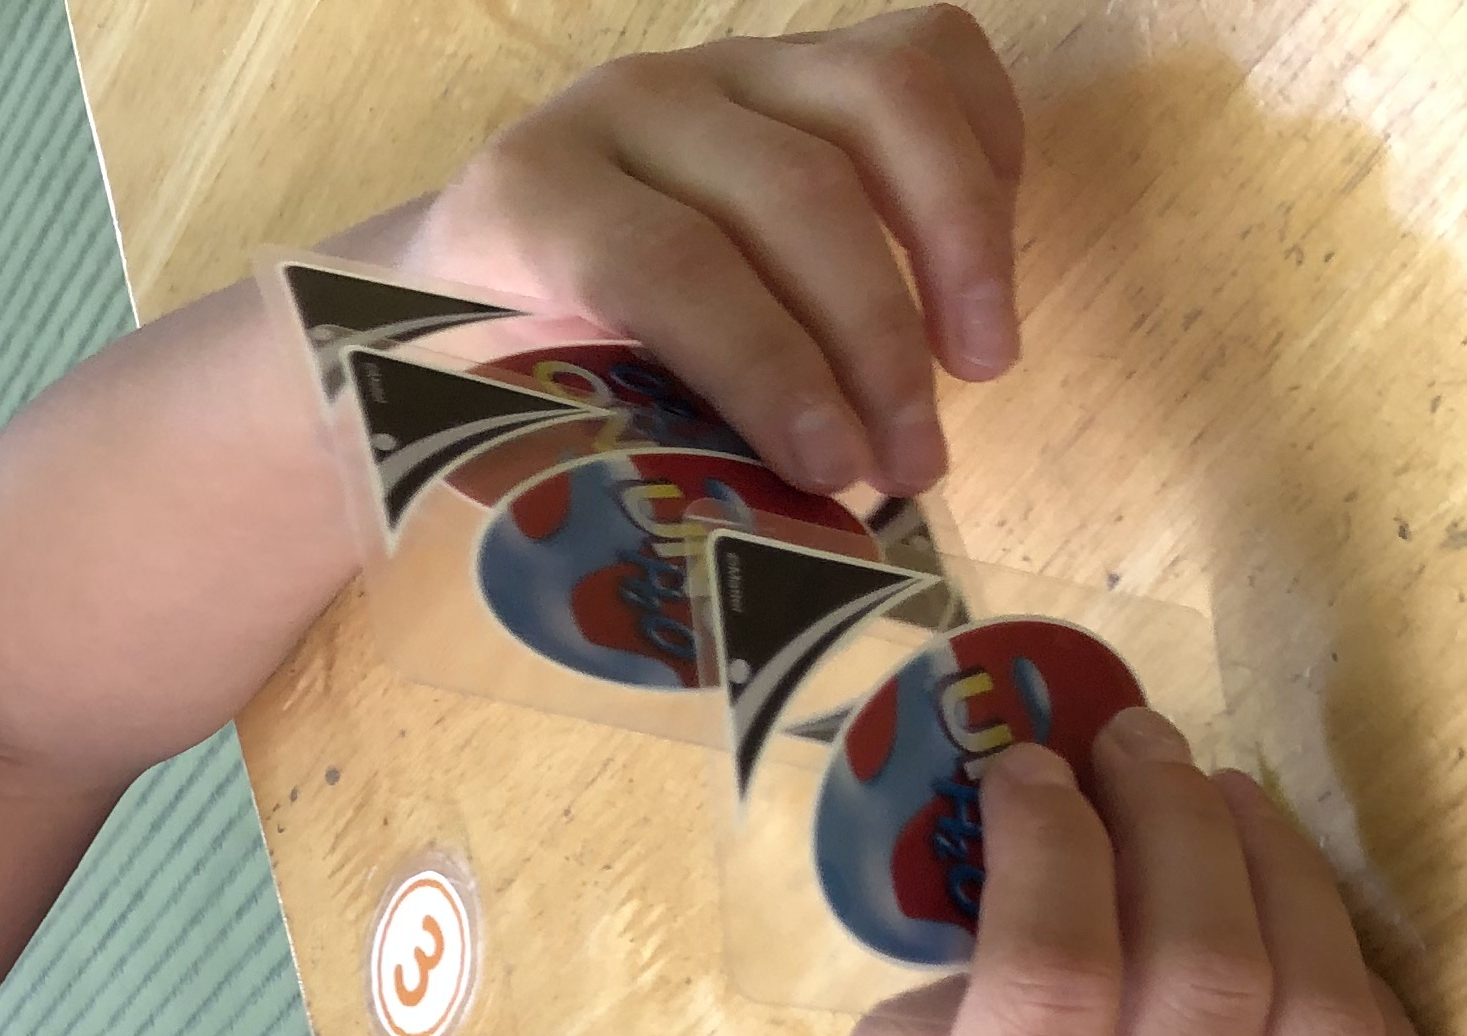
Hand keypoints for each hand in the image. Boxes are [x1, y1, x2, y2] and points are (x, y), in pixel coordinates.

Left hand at [406, 6, 1021, 494]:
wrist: (478, 270)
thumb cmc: (506, 371)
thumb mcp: (517, 423)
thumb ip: (607, 461)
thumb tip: (745, 550)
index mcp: (530, 198)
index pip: (671, 265)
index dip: (766, 369)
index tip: (836, 470)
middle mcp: (631, 105)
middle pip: (796, 190)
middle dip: (873, 341)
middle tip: (912, 464)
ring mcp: (727, 68)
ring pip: (884, 98)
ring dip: (960, 238)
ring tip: (985, 365)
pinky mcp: (805, 58)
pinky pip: (930, 55)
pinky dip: (986, 148)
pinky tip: (988, 263)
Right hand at [741, 715, 1448, 1035]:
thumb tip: (992, 945)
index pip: (1052, 974)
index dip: (1051, 839)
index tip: (1026, 773)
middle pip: (1205, 967)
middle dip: (1173, 815)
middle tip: (1134, 747)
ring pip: (1330, 1021)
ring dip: (1286, 883)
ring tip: (1228, 812)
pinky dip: (1370, 1005)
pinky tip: (1309, 946)